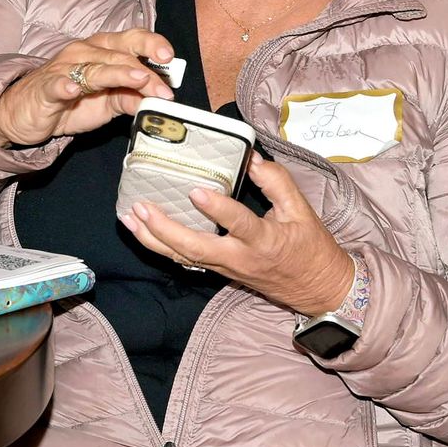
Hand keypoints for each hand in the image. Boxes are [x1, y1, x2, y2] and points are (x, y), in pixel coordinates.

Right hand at [0, 28, 174, 147]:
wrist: (26, 113)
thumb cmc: (69, 102)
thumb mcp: (108, 103)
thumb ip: (133, 99)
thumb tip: (160, 102)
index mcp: (102, 51)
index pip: (131, 40)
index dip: (151, 44)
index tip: (169, 58)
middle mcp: (84, 53)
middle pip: (118, 54)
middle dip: (145, 72)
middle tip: (164, 89)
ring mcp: (64, 69)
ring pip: (94, 68)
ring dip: (118, 74)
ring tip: (138, 79)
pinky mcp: (46, 89)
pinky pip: (57, 84)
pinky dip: (65, 85)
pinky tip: (72, 89)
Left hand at [122, 154, 354, 316]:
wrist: (318, 289)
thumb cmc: (311, 248)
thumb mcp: (302, 211)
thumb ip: (277, 182)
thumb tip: (251, 157)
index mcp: (264, 241)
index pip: (238, 223)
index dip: (217, 208)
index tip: (195, 191)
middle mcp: (240, 258)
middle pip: (195, 249)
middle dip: (164, 229)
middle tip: (141, 206)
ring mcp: (226, 268)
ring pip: (183, 258)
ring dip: (153, 240)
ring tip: (129, 218)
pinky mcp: (220, 272)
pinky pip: (186, 261)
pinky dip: (161, 247)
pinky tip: (142, 232)